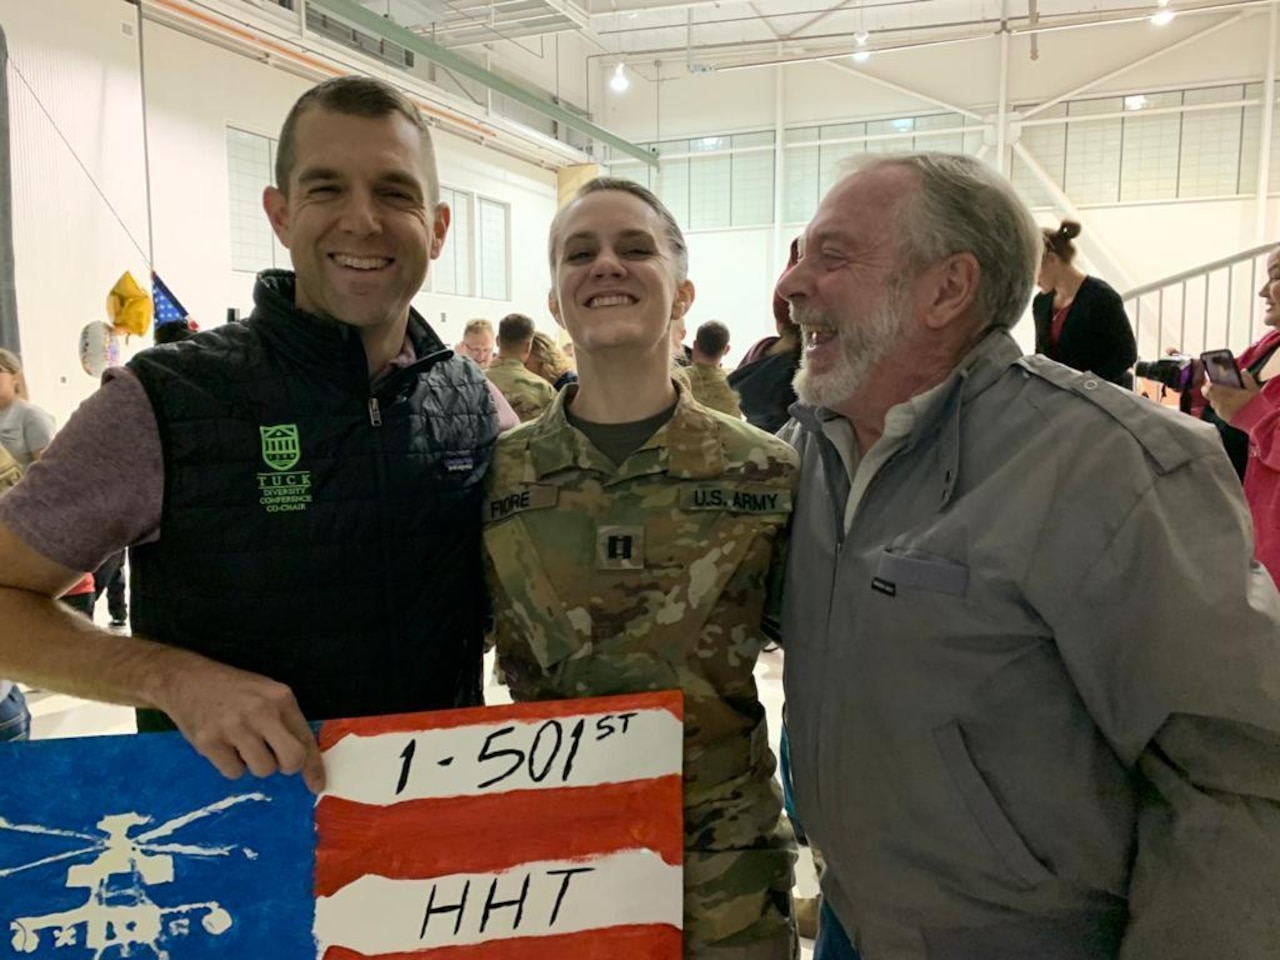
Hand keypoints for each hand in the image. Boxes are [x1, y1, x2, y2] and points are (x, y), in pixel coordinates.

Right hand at [149, 650, 325, 792]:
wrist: (186, 679)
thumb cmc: (232, 690)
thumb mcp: (266, 694)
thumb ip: (285, 720)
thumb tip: (304, 758)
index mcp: (280, 697)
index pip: (305, 738)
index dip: (314, 766)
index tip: (318, 784)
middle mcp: (261, 711)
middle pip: (291, 760)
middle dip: (286, 767)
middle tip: (274, 760)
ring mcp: (234, 726)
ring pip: (263, 769)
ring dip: (255, 764)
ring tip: (242, 744)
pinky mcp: (209, 741)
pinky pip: (234, 772)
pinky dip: (231, 765)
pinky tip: (224, 745)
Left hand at [1204, 371, 1260, 424]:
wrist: (1257, 421)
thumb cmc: (1254, 403)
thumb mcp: (1253, 388)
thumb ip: (1246, 378)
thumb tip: (1243, 371)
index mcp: (1222, 393)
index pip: (1207, 387)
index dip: (1208, 383)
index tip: (1212, 380)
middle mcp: (1218, 403)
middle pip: (1207, 395)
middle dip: (1211, 391)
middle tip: (1218, 388)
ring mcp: (1220, 412)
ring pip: (1213, 403)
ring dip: (1217, 399)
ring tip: (1226, 396)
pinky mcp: (1224, 419)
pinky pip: (1219, 410)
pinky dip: (1222, 407)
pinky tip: (1231, 405)